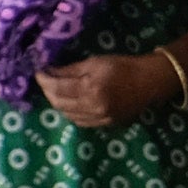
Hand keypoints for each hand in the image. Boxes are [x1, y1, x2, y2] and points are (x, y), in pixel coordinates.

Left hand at [35, 51, 179, 129]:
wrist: (149, 82)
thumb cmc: (123, 67)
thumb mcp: (95, 62)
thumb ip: (71, 69)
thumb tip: (50, 72)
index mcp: (91, 89)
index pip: (57, 88)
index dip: (44, 80)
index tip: (38, 72)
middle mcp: (93, 107)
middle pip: (59, 104)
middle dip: (48, 92)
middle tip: (45, 81)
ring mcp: (100, 119)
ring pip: (68, 115)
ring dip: (58, 103)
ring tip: (55, 92)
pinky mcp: (105, 125)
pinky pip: (80, 121)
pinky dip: (70, 112)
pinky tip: (70, 103)